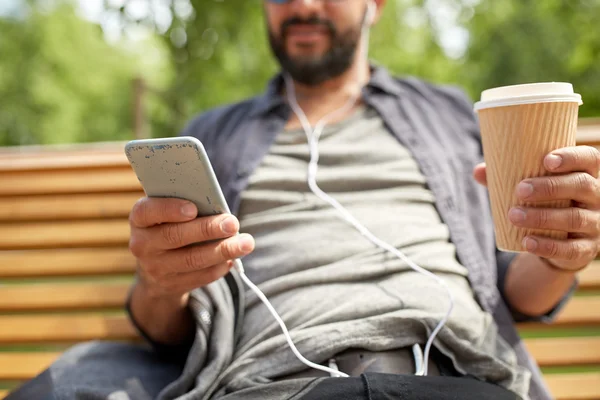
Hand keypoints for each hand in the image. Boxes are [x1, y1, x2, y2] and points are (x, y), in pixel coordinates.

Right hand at [128, 197, 254, 299]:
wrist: (156, 267)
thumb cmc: (171, 226)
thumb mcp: (169, 214)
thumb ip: (187, 206)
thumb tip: (219, 208)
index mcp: (140, 219)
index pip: (147, 212)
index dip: (169, 209)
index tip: (193, 208)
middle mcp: (143, 244)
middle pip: (175, 236)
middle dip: (207, 230)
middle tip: (233, 223)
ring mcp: (156, 268)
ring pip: (192, 260)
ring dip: (223, 250)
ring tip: (246, 243)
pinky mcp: (172, 285)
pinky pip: (200, 276)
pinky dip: (220, 266)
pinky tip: (233, 258)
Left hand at [473, 146, 599, 270]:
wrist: (559, 241)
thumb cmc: (544, 203)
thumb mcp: (530, 189)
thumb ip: (505, 178)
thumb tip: (479, 171)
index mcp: (585, 174)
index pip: (589, 159)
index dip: (572, 157)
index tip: (547, 160)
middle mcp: (596, 197)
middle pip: (582, 185)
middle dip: (550, 187)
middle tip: (520, 190)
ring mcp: (594, 223)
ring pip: (575, 218)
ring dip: (543, 217)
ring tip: (514, 215)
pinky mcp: (585, 248)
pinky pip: (571, 248)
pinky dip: (547, 246)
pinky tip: (526, 242)